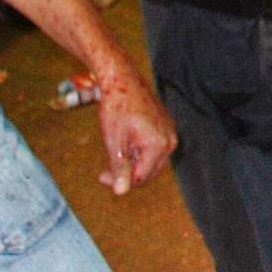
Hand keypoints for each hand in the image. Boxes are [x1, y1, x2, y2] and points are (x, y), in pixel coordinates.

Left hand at [92, 72, 174, 194]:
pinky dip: (139, 152)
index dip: (120, 182)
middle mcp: (169, 141)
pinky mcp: (166, 127)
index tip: (102, 176)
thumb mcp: (114, 141)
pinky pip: (154, 149)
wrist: (122, 79)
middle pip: (149, 172)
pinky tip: (125, 143)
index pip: (141, 178)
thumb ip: (120, 168)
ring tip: (116, 152)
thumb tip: (121, 192)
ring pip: (152, 161)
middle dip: (128, 174)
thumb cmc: (116, 107)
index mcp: (158, 146)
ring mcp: (169, 133)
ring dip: (134, 163)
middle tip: (106, 170)